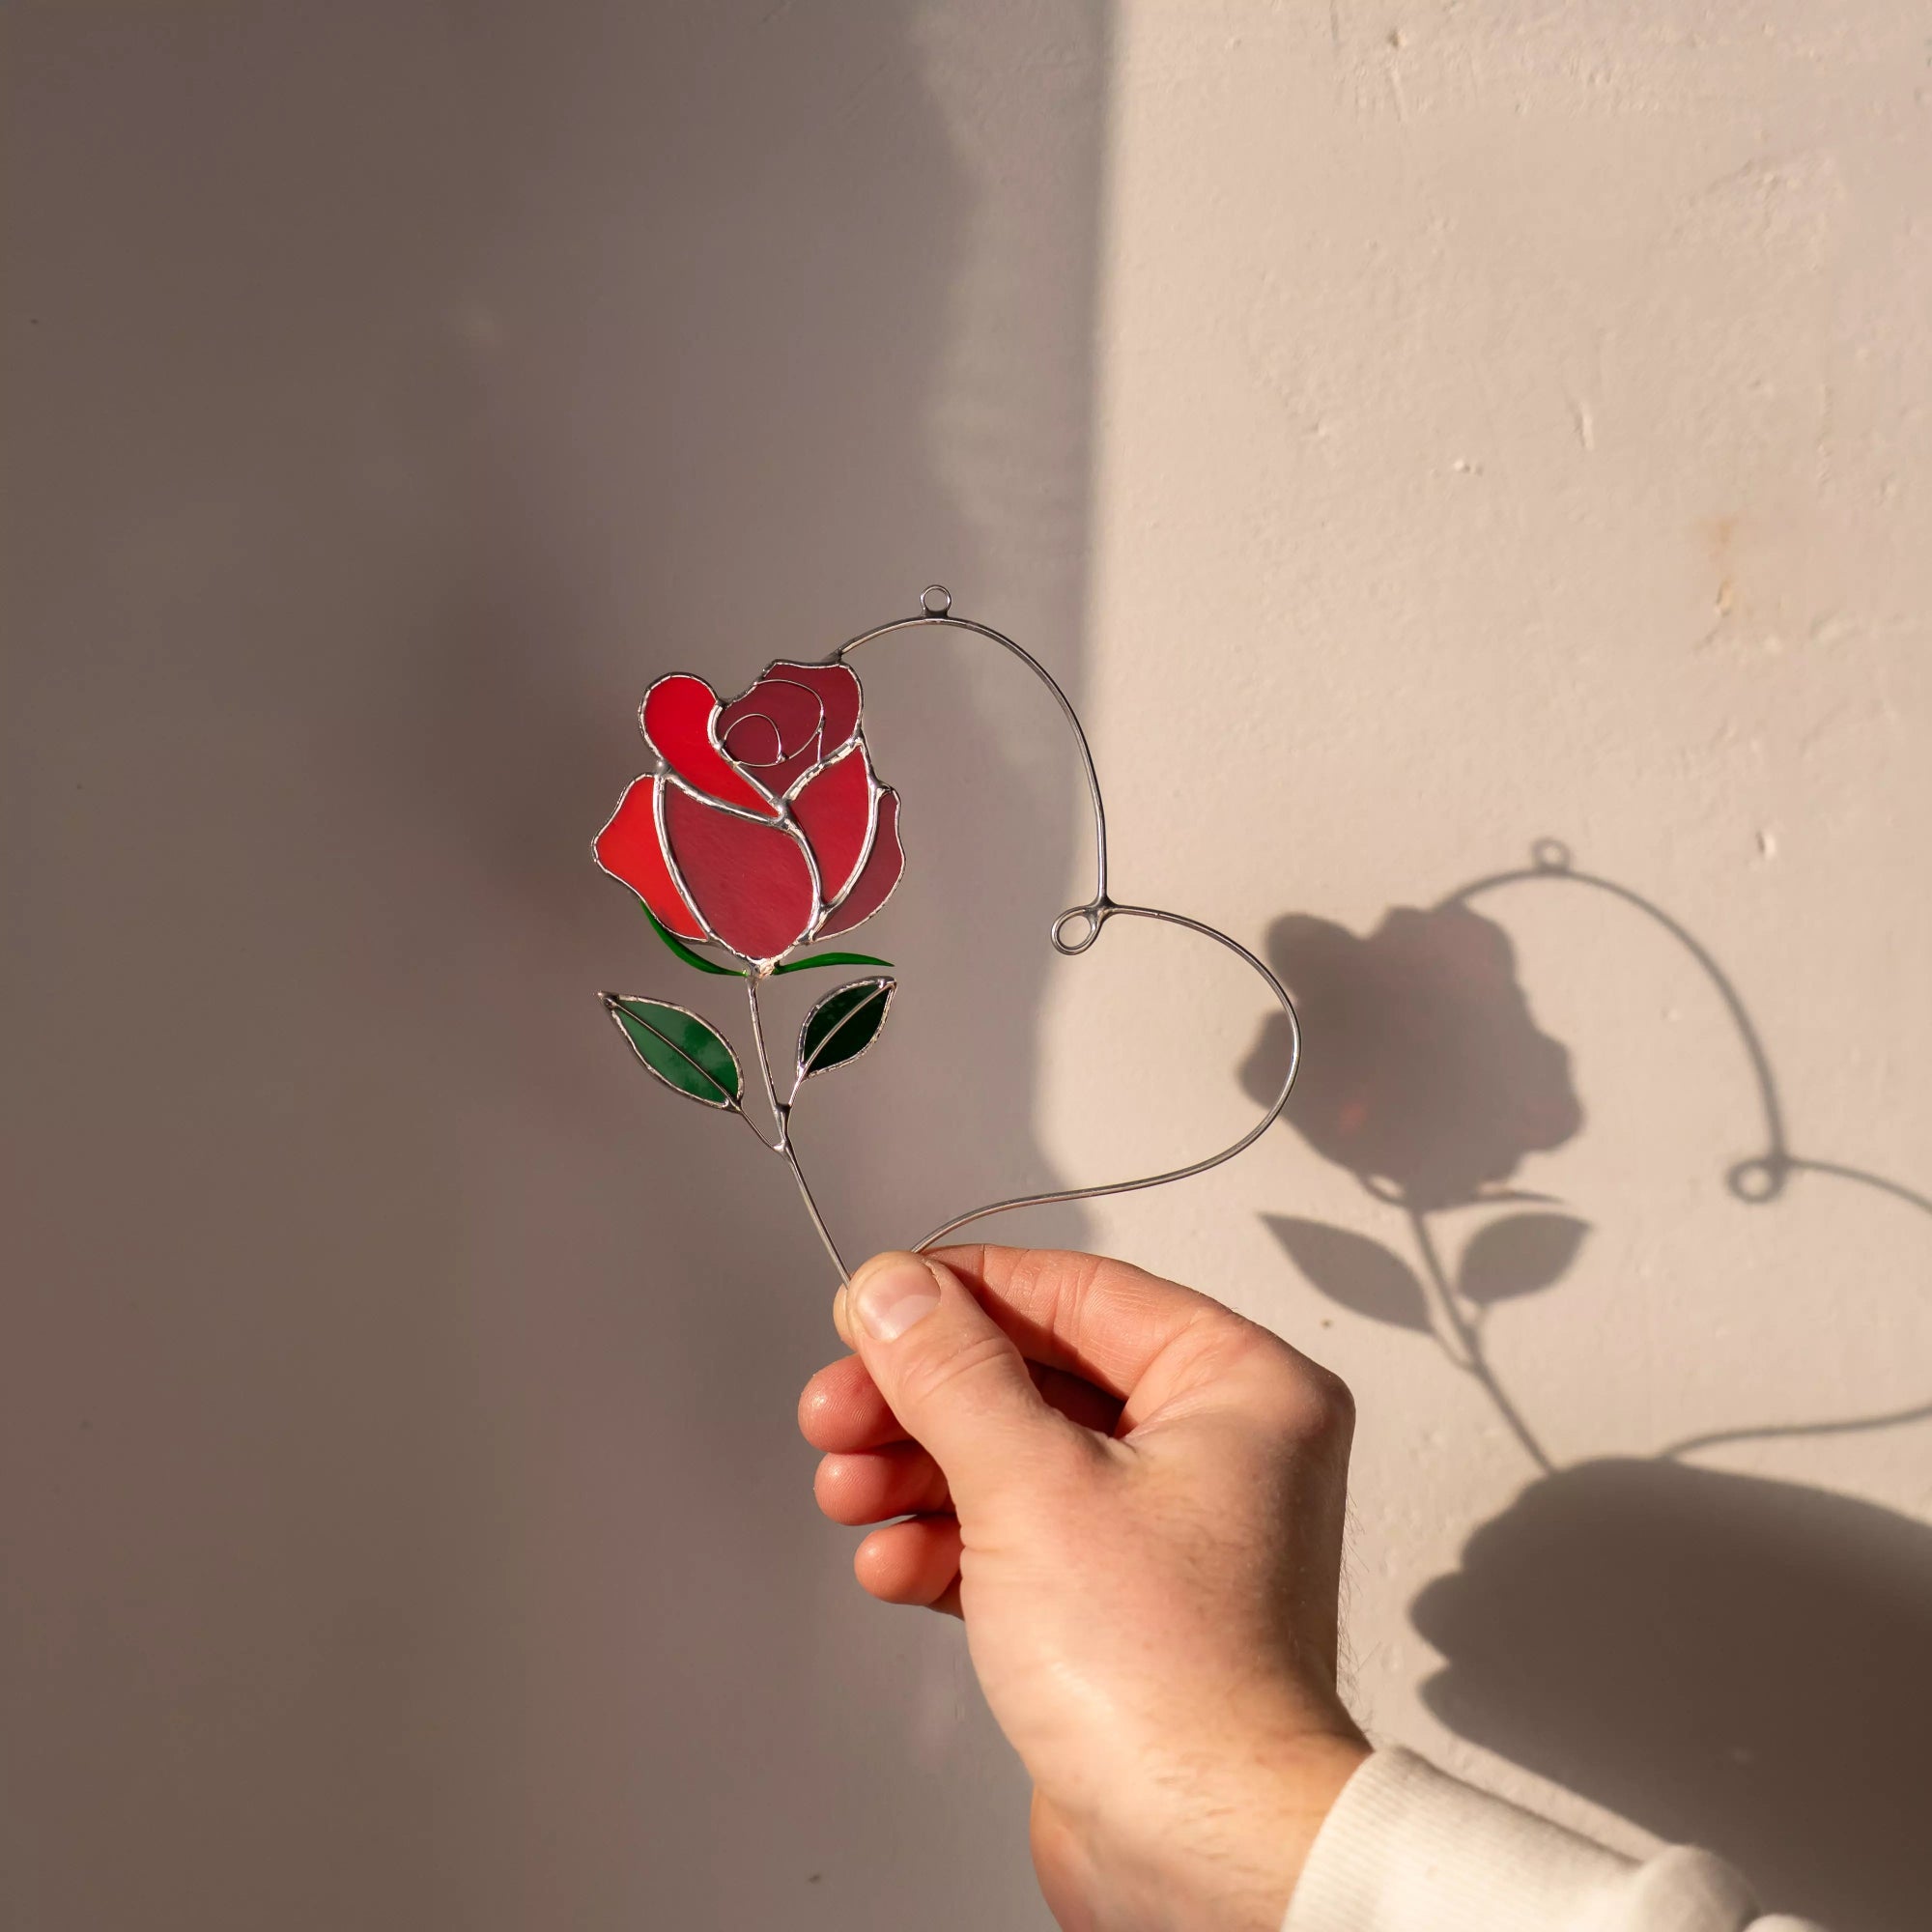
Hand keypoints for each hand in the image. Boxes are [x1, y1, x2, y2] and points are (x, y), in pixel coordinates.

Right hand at [798, 1246, 1369, 1931]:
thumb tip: (897, 1291)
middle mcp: (1214, 1451)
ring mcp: (1165, 1533)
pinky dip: (948, 1543)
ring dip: (918, 1471)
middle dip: (923, 1397)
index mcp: (1239, 1387)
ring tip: (849, 1487)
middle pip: (1035, 1377)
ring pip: (1015, 1459)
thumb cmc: (1177, 1686)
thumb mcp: (1033, 1486)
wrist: (1203, 1859)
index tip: (878, 1302)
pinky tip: (891, 1561)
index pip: (1078, 1292)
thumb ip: (951, 1373)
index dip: (964, 1292)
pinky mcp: (1119, 1607)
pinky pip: (1017, 1539)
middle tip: (840, 1404)